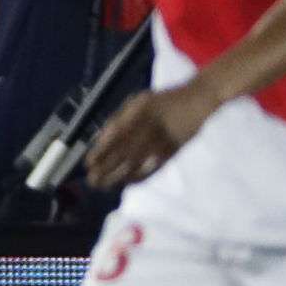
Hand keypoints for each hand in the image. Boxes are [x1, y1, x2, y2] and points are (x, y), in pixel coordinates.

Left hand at [85, 83, 218, 189]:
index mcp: (138, 112)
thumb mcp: (138, 101)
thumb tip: (101, 138)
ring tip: (103, 185)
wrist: (196, 101)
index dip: (101, 151)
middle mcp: (149, 127)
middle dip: (106, 167)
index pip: (115, 135)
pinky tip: (127, 183)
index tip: (88, 163)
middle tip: (91, 180)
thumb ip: (120, 118)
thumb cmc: (163, 100)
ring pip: (137, 162)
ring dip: (118, 175)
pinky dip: (138, 176)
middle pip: (123, 152)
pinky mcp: (171, 151)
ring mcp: (161, 141)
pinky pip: (152, 167)